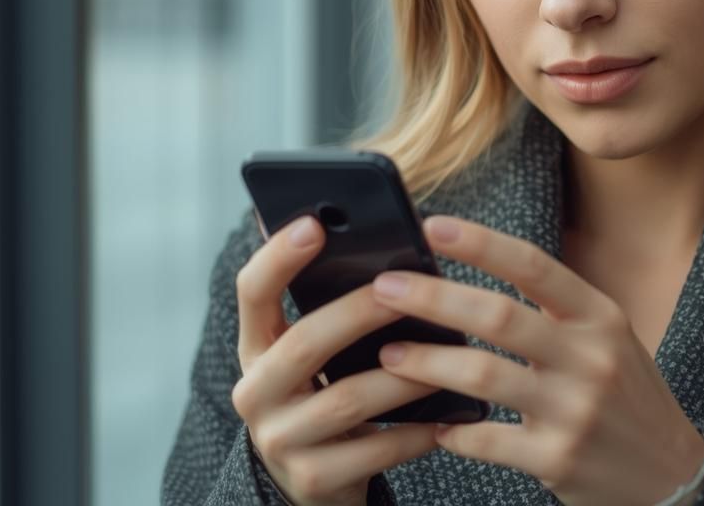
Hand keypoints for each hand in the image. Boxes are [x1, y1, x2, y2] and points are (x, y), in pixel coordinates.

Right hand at [232, 215, 441, 505]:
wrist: (319, 482)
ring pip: (346, 399)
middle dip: (359, 311)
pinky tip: (448, 418)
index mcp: (257, 348)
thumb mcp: (319, 356)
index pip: (253, 293)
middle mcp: (256, 392)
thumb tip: (382, 243)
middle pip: (304, 343)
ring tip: (450, 355)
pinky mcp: (312, 480)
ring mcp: (280, 440)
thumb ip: (333, 309)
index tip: (314, 223)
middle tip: (406, 286)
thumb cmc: (330, 395)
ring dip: (403, 375)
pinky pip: (374, 451)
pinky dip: (415, 432)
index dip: (278, 257)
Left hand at [369, 215, 703, 505]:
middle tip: (383, 289)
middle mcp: (591, 358)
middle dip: (432, 298)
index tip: (432, 226)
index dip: (481, 243)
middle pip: (498, 316)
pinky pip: (487, 439)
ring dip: (427, 363)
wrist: (672, 475)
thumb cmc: (625, 397)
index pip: (534, 267)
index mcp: (600, 317)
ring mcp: (575, 411)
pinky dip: (451, 430)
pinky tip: (432, 425)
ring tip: (388, 356)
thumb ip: (554, 310)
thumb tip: (472, 275)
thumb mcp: (608, 339)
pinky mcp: (558, 460)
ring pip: (483, 375)